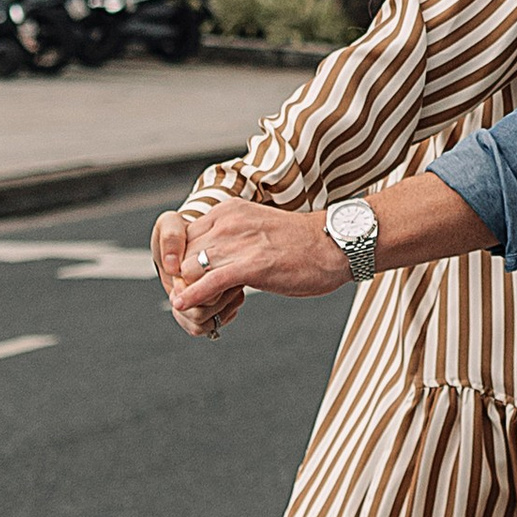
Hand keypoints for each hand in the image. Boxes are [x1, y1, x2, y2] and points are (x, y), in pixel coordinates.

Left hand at [167, 195, 349, 334]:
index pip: (184, 236)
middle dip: (182, 278)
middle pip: (183, 254)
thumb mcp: (255, 228)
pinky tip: (184, 305)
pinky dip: (193, 295)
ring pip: (190, 269)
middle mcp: (228, 222)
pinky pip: (209, 282)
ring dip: (191, 291)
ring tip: (204, 305)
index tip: (187, 280)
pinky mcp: (251, 265)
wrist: (334, 245)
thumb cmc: (299, 243)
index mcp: (228, 210)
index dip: (182, 261)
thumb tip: (208, 260)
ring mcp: (238, 242)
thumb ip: (229, 238)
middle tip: (194, 297)